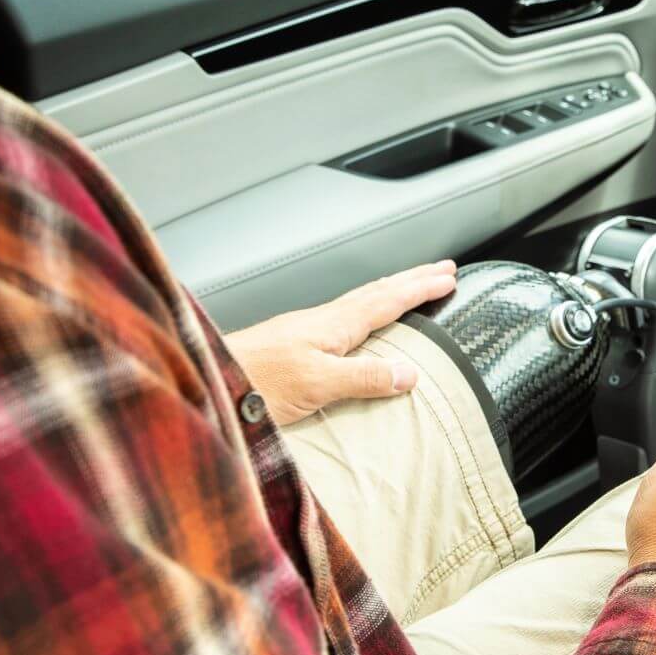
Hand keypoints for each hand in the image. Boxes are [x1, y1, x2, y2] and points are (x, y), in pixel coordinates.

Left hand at [225, 261, 456, 424]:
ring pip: (360, 302)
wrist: (208, 380)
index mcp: (333, 325)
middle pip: (376, 292)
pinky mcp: (293, 343)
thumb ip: (364, 378)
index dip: (419, 288)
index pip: (387, 300)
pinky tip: (360, 323)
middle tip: (441, 269)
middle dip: (411, 280)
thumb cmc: (253, 382)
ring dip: (390, 291)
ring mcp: (306, 330)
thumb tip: (409, 373)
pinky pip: (344, 317)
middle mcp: (321, 321)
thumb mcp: (317, 385)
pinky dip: (366, 310)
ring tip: (410, 286)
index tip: (447, 277)